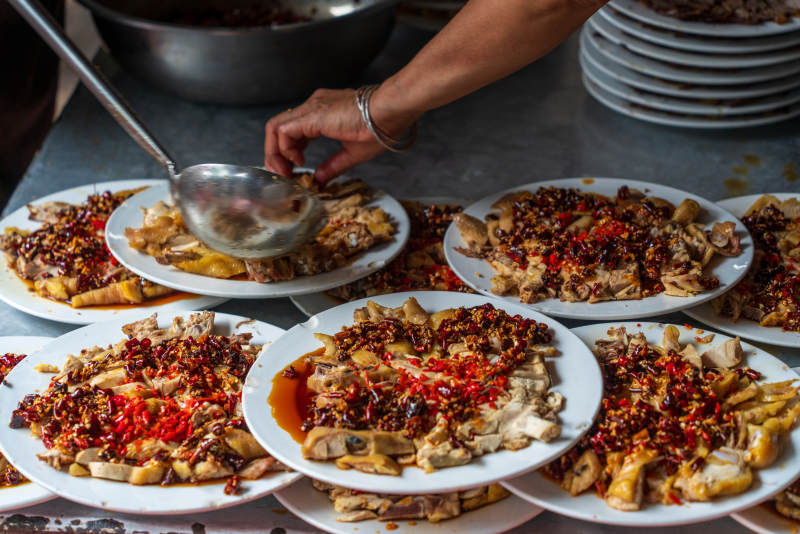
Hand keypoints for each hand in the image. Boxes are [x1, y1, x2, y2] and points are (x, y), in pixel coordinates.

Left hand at [264, 88, 412, 183]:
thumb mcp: (353, 152)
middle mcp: (313, 106)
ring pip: (275, 128)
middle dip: (275, 154)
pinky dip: (284, 149)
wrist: (391, 110)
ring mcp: (311, 108)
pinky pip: (283, 131)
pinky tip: (298, 161)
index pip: (293, 130)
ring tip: (286, 172)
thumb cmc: (381, 128)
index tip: (294, 170)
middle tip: (283, 174)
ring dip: (275, 153)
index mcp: (322, 112)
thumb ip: (333, 165)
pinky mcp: (311, 115)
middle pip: (279, 128)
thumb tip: (319, 179)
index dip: (288, 152)